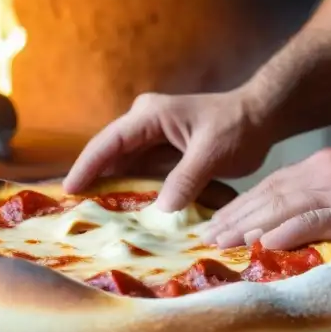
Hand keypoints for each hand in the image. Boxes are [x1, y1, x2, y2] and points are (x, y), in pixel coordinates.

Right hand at [63, 89, 276, 210]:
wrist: (261, 117)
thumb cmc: (237, 127)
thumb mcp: (211, 153)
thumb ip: (185, 179)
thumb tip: (161, 210)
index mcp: (150, 116)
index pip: (109, 142)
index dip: (87, 166)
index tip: (69, 190)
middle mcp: (145, 124)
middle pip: (109, 154)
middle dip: (91, 179)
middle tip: (71, 210)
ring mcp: (153, 138)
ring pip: (123, 165)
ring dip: (110, 188)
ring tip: (89, 216)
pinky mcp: (163, 153)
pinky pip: (141, 173)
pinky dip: (132, 191)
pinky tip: (123, 213)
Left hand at [201, 147, 330, 248]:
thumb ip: (320, 201)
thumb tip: (289, 228)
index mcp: (319, 167)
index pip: (270, 186)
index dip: (240, 205)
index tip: (216, 221)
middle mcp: (321, 173)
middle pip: (267, 195)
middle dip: (233, 216)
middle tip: (205, 237)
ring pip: (281, 206)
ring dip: (248, 226)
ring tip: (222, 243)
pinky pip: (313, 220)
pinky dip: (285, 231)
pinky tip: (264, 243)